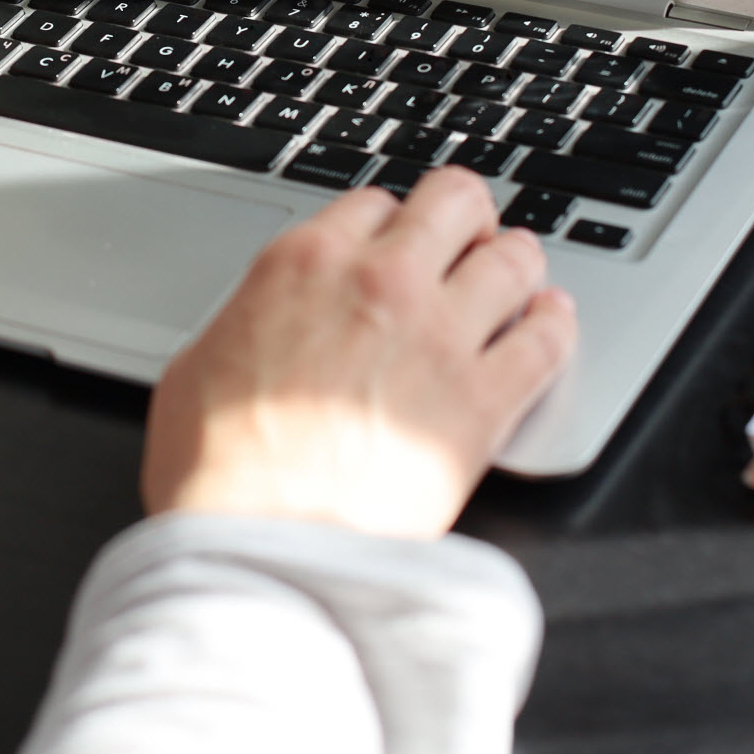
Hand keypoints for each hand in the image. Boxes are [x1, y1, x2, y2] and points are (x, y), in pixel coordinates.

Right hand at [141, 167, 576, 537]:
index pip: (375, 202)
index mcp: (304, 265)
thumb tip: (257, 323)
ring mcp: (440, 338)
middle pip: (456, 202)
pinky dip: (555, 324)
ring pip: (514, 258)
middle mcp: (380, 283)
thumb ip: (244, 321)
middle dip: (466, 217)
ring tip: (518, 275)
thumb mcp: (197, 366)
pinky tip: (551, 322)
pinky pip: (547, 341)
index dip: (391, 222)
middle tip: (467, 241)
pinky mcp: (484, 403)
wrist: (258, 550)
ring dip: (517, 262)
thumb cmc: (218, 474)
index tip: (396, 242)